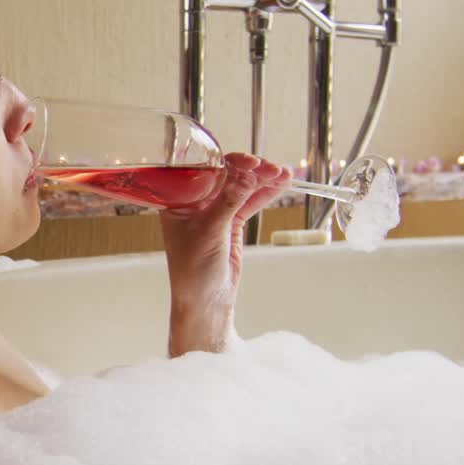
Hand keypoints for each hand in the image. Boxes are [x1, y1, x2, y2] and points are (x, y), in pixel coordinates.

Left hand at [162, 153, 289, 355]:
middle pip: (226, 176)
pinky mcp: (231, 223)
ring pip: (241, 188)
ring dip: (262, 180)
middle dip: (250, 170)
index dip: (228, 164)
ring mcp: (215, 211)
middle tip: (271, 168)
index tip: (250, 163)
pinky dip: (265, 194)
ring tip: (284, 174)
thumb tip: (247, 176)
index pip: (205, 172)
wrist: (205, 301)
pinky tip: (281, 184)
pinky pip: (249, 203)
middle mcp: (195, 202)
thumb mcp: (210, 233)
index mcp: (179, 201)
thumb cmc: (193, 271)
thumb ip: (228, 203)